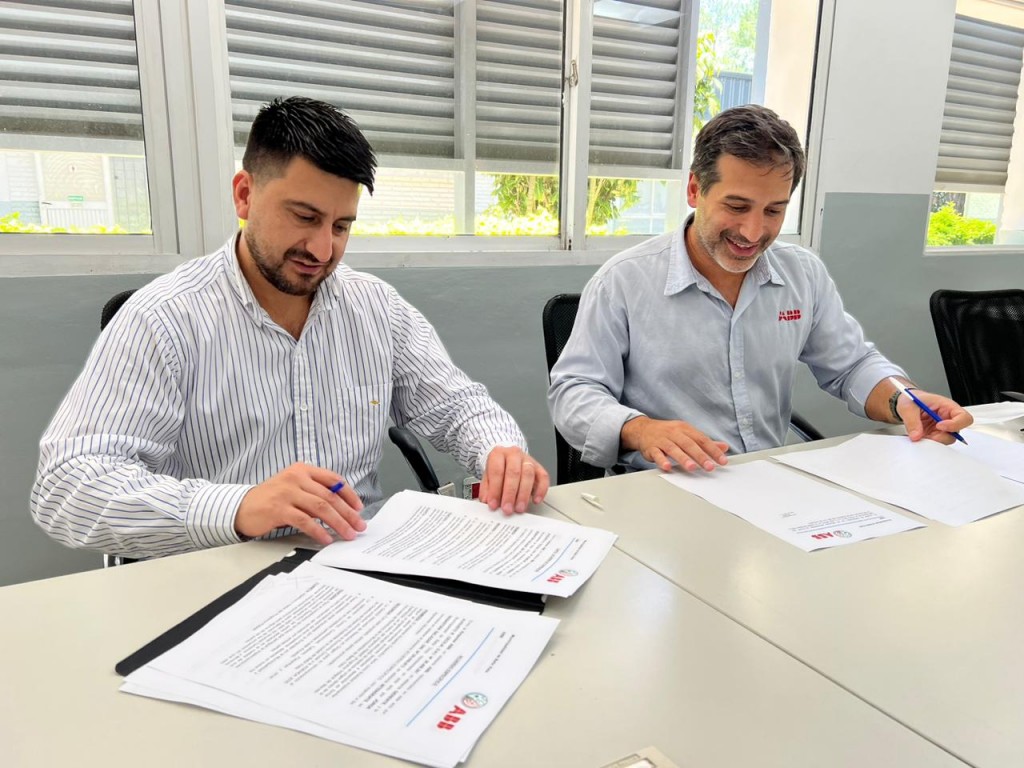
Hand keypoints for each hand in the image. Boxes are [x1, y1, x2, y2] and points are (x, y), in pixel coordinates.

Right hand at [235, 463, 365, 544]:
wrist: (242, 507)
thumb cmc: (272, 499)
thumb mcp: (294, 487)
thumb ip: (314, 492)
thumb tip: (342, 509)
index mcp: (302, 469)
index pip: (333, 480)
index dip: (349, 494)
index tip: (359, 508)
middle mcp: (296, 477)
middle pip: (329, 496)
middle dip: (348, 513)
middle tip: (358, 525)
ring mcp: (287, 492)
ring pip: (320, 508)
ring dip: (338, 523)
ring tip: (348, 534)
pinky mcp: (278, 509)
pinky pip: (305, 521)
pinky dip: (318, 531)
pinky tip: (326, 538)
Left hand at [478, 447, 549, 514]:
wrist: (507, 459)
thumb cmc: (498, 469)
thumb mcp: (487, 477)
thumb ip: (487, 489)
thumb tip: (488, 502)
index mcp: (498, 454)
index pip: (497, 471)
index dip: (495, 489)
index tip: (493, 504)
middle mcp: (514, 454)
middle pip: (514, 473)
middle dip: (510, 494)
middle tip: (507, 508)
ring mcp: (528, 460)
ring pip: (528, 475)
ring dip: (524, 494)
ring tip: (519, 508)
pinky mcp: (539, 468)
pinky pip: (543, 478)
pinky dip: (541, 491)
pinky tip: (535, 500)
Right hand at [621, 416, 728, 471]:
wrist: (643, 429)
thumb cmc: (668, 433)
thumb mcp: (686, 433)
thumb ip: (704, 442)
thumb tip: (723, 448)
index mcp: (685, 429)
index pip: (702, 439)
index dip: (713, 450)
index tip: (722, 461)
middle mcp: (674, 433)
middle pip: (689, 444)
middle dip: (700, 456)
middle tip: (709, 467)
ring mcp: (662, 440)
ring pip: (674, 449)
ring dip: (683, 458)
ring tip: (691, 468)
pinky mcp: (651, 448)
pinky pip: (657, 454)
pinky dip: (662, 460)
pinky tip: (667, 467)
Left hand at [896, 389, 972, 443]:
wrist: (906, 403)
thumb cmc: (912, 399)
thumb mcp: (908, 406)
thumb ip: (912, 420)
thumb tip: (916, 435)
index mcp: (947, 406)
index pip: (964, 417)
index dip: (955, 424)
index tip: (939, 426)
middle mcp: (948, 418)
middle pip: (956, 433)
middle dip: (942, 436)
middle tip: (929, 435)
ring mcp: (942, 428)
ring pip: (946, 440)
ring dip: (934, 440)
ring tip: (921, 434)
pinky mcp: (935, 435)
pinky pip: (936, 443)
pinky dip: (928, 442)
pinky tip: (920, 436)